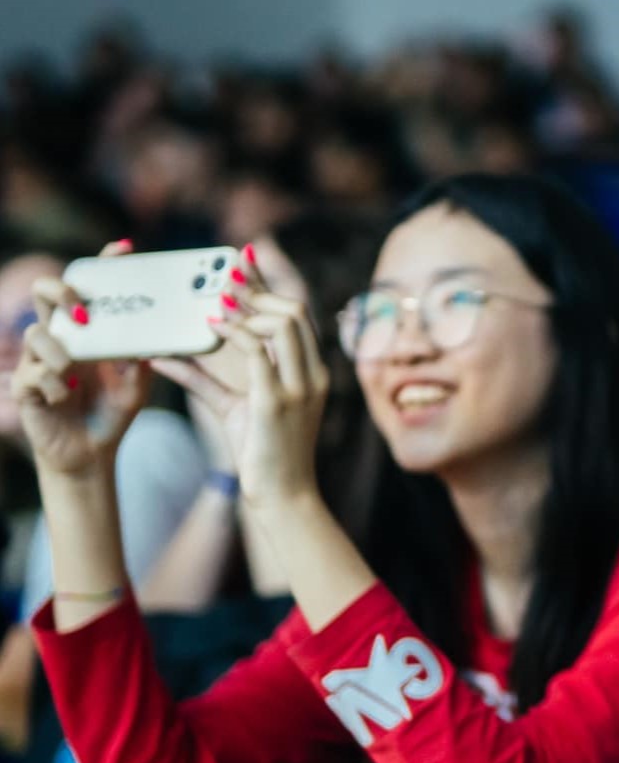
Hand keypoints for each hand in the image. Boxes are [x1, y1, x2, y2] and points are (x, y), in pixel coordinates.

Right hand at [13, 241, 149, 477]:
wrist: (91, 455)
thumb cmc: (112, 414)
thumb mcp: (138, 385)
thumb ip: (144, 360)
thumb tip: (156, 337)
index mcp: (87, 333)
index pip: (89, 289)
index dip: (102, 264)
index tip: (123, 248)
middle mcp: (60, 339)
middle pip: (45, 293)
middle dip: (60, 292)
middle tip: (83, 313)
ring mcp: (38, 360)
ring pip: (36, 333)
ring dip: (60, 353)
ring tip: (76, 375)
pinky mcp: (25, 386)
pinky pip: (34, 373)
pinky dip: (55, 386)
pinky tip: (66, 399)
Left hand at [152, 253, 328, 509]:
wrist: (282, 496)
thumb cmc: (262, 454)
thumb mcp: (232, 408)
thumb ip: (202, 379)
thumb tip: (162, 356)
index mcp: (312, 374)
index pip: (298, 317)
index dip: (271, 288)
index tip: (244, 266)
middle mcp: (313, 376)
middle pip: (295, 311)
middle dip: (259, 289)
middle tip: (225, 277)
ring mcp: (299, 388)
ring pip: (284, 323)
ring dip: (248, 307)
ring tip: (216, 304)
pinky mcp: (277, 401)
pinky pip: (258, 351)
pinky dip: (233, 332)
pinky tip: (209, 328)